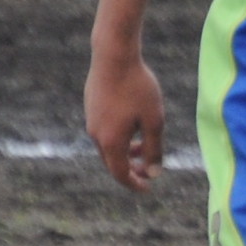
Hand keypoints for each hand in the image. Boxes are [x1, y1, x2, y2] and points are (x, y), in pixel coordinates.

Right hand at [85, 47, 166, 192]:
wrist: (113, 57)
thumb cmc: (138, 88)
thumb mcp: (154, 120)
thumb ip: (154, 148)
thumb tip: (153, 173)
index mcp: (110, 141)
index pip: (120, 173)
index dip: (134, 183)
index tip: (147, 189)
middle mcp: (95, 134)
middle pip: (112, 162)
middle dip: (129, 170)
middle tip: (146, 172)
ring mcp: (91, 120)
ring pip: (108, 145)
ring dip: (125, 152)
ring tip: (143, 148)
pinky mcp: (91, 108)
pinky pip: (104, 131)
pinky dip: (118, 137)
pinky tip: (133, 127)